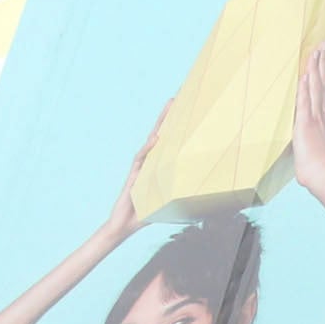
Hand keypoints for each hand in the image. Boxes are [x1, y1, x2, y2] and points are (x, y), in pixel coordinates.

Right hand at [94, 98, 176, 251]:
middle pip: (158, 134)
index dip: (173, 127)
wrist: (124, 225)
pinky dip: (149, 148)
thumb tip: (200, 197)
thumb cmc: (144, 214)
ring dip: (160, 124)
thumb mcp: (167, 202)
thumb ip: (178, 196)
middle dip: (166, 117)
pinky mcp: (133, 175)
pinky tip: (156, 139)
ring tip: (169, 108)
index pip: (166, 143)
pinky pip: (141, 158)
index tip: (182, 110)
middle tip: (175, 98)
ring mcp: (140, 167)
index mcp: (156, 167)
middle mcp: (148, 163)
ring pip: (151, 141)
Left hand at [292, 44, 324, 180]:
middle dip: (324, 62)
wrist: (324, 174)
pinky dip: (307, 84)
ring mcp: (315, 115)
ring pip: (316, 85)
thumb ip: (315, 146)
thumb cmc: (319, 168)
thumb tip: (313, 149)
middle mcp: (321, 113)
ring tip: (318, 49)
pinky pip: (305, 98)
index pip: (323, 90)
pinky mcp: (306, 121)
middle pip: (323, 81)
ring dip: (316, 67)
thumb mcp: (316, 151)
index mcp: (323, 118)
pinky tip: (308, 71)